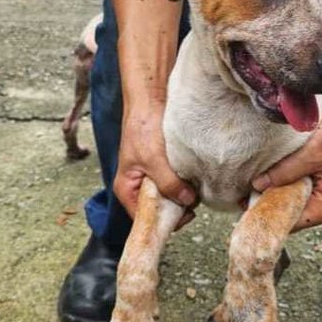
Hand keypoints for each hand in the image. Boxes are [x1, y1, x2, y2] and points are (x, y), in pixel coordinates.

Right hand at [114, 102, 196, 225]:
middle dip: (177, 207)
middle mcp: (138, 187)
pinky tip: (194, 176)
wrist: (150, 100)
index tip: (185, 215)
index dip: (164, 221)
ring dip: (184, 194)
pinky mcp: (165, 168)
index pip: (144, 218)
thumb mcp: (153, 160)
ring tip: (194, 186)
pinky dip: (186, 182)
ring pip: (170, 196)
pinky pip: (177, 182)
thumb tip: (188, 202)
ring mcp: (152, 178)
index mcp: (126, 189)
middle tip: (193, 199)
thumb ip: (169, 184)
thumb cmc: (142, 127)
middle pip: (159, 210)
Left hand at [252, 108, 321, 230]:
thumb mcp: (312, 152)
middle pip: (288, 214)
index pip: (292, 222)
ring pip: (287, 201)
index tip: (246, 207)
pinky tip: (264, 180)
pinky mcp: (312, 184)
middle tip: (242, 198)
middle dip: (267, 206)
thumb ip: (285, 171)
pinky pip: (290, 190)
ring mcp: (317, 196)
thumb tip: (258, 185)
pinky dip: (278, 185)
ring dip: (271, 194)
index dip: (269, 216)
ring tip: (250, 189)